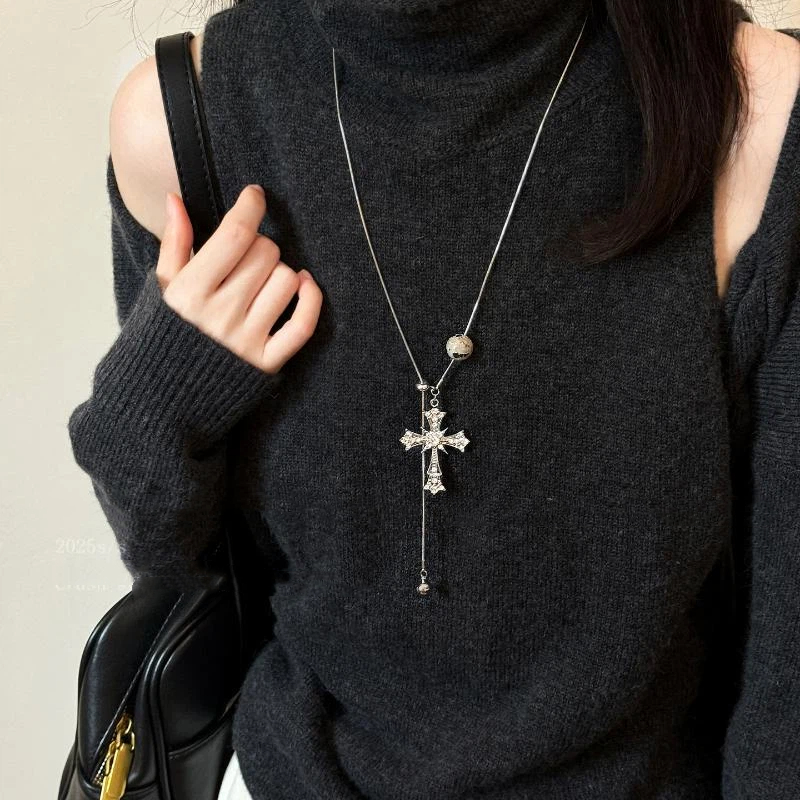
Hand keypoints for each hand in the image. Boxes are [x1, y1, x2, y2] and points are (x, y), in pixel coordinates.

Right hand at [156, 184, 322, 374]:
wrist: (163, 400)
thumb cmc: (164, 337)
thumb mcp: (161, 290)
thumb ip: (174, 244)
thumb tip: (176, 200)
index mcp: (190, 292)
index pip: (235, 234)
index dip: (250, 206)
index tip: (254, 197)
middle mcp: (220, 314)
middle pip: (266, 253)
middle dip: (260, 246)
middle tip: (247, 258)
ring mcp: (246, 340)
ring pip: (287, 280)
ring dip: (280, 273)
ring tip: (261, 283)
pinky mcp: (267, 363)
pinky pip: (303, 324)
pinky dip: (311, 299)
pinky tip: (304, 284)